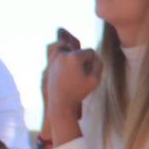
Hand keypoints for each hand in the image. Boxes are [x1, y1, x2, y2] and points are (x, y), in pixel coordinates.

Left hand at [41, 27, 102, 148]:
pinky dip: (59, 51)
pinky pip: (54, 50)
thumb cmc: (78, 92)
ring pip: (65, 46)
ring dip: (71, 51)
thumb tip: (95, 56)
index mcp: (75, 57)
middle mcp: (63, 54)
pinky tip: (63, 58)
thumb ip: (99, 65)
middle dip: (83, 58)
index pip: (90, 51)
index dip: (94, 61)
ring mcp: (54, 58)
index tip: (91, 72)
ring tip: (73, 62)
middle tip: (82, 71)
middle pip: (78, 49)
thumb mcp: (95, 80)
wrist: (60, 102)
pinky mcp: (49, 63)